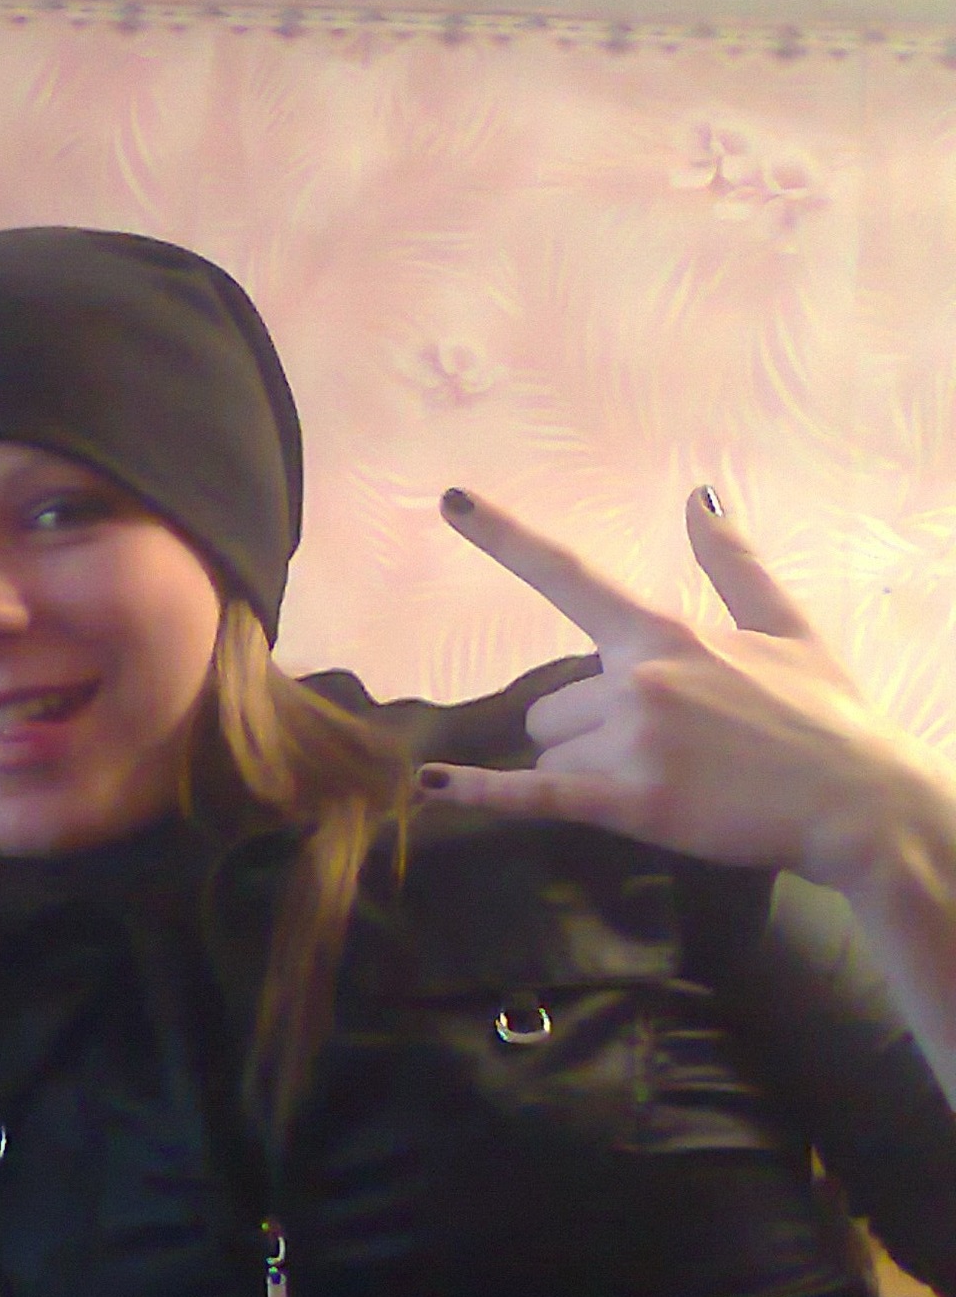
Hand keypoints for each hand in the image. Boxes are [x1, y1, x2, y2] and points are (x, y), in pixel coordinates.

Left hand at [421, 486, 954, 894]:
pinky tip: (432, 790)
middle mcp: (635, 678)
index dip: (502, 536)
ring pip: (551, 752)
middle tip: (664, 750)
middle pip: (549, 706)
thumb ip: (732, 563)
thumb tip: (701, 494)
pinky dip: (481, 794)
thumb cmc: (827, 716)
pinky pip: (534, 794)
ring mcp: (631, 740)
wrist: (864, 802)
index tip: (449, 500)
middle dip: (584, 731)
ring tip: (666, 779)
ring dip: (586, 770)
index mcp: (662, 633)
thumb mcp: (786, 628)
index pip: (567, 573)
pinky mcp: (631, 801)